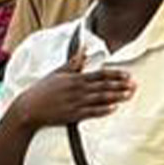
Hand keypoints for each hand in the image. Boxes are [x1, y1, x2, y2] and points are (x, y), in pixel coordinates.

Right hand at [12, 50, 133, 128]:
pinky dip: (103, 111)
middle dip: (120, 86)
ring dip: (116, 97)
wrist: (29, 108)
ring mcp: (75, 103)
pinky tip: (114, 109)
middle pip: (103, 87)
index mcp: (75, 78)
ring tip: (129, 96)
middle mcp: (77, 90)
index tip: (127, 75)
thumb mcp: (58, 72)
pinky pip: (91, 113)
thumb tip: (84, 49)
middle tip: (134, 85)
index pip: (100, 75)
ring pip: (100, 99)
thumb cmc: (43, 89)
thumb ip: (74, 62)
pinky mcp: (73, 116)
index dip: (115, 75)